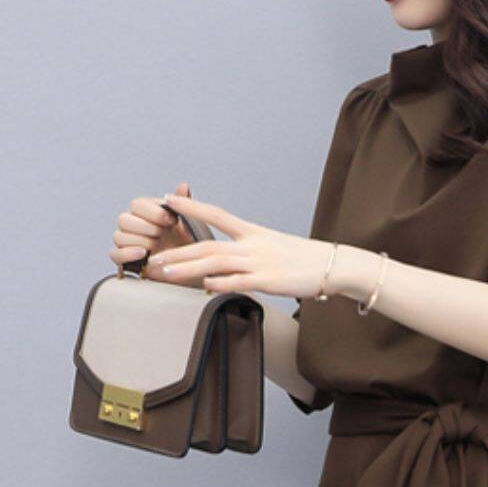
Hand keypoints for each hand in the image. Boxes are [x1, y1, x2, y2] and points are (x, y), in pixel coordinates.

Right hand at [109, 181, 201, 282]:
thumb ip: (184, 204)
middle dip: (146, 227)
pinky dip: (128, 254)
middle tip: (162, 234)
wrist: (188, 267)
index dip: (153, 212)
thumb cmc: (187, 243)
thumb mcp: (191, 223)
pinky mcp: (125, 260)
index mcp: (146, 212)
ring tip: (156, 246)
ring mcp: (127, 242)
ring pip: (119, 236)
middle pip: (124, 219)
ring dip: (140, 241)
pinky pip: (115, 254)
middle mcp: (133, 225)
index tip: (171, 221)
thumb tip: (183, 185)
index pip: (137, 204)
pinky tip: (143, 254)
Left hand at [156, 194, 335, 297]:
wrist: (332, 265)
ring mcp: (261, 262)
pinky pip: (242, 281)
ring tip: (167, 273)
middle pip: (208, 245)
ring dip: (189, 268)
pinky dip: (222, 283)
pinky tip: (205, 286)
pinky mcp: (270, 280)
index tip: (168, 200)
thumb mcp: (274, 247)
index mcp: (253, 233)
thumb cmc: (304, 259)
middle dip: (179, 252)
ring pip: (217, 262)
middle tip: (155, 257)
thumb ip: (249, 252)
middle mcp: (253, 244)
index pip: (217, 214)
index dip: (192, 207)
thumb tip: (229, 264)